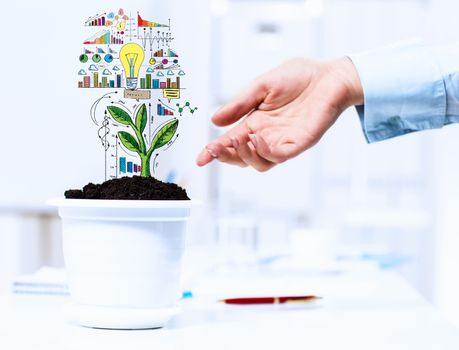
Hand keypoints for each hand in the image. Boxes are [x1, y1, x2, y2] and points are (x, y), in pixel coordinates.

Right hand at [196, 57, 362, 170]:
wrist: (328, 75)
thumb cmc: (298, 77)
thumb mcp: (261, 86)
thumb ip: (239, 104)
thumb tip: (214, 121)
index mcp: (255, 123)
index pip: (231, 142)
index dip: (214, 151)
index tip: (200, 158)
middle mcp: (267, 136)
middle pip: (242, 157)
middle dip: (226, 156)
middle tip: (216, 148)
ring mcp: (283, 142)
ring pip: (259, 163)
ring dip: (245, 155)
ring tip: (239, 140)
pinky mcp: (300, 143)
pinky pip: (280, 156)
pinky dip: (265, 153)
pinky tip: (257, 140)